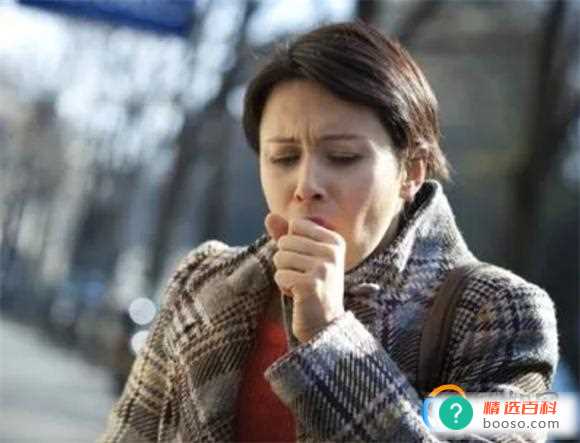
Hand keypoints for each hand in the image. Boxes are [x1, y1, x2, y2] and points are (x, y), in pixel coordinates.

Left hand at [265, 213, 345, 342]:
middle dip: (286, 261)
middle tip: (303, 277)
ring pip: (280, 257)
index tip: (307, 262)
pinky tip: (298, 295)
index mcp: (334, 240)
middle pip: (285, 241)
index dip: (292, 244)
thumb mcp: (302, 257)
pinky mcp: (310, 285)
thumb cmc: (312, 287)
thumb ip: (286, 235)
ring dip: (284, 274)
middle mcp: (332, 252)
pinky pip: (279, 275)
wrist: (325, 324)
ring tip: (301, 286)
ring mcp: (323, 268)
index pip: (295, 225)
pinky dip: (284, 287)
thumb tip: (269, 216)